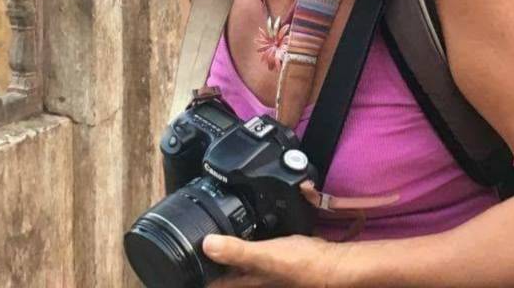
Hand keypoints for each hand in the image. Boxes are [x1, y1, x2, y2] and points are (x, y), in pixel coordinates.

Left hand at [203, 234, 353, 287]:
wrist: (335, 264)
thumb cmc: (303, 266)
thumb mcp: (266, 257)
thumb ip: (238, 252)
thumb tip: (207, 245)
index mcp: (247, 281)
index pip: (215, 282)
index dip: (197, 274)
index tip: (179, 264)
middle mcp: (253, 278)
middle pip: (224, 275)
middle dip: (208, 264)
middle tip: (188, 248)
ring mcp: (264, 270)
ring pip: (236, 265)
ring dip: (224, 253)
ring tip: (207, 237)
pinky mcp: (274, 259)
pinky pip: (251, 255)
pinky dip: (242, 245)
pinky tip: (240, 231)